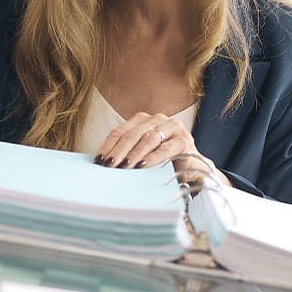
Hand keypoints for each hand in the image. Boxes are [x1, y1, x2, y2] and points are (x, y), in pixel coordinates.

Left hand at [93, 111, 229, 185]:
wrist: (192, 171)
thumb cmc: (163, 163)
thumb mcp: (141, 155)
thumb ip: (127, 153)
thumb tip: (103, 162)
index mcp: (144, 120)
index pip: (121, 130)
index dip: (109, 145)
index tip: (99, 159)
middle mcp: (158, 119)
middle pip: (133, 133)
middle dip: (119, 150)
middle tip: (109, 165)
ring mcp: (173, 128)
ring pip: (149, 138)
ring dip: (134, 153)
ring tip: (124, 166)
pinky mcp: (185, 140)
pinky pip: (166, 148)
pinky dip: (153, 157)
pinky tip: (143, 166)